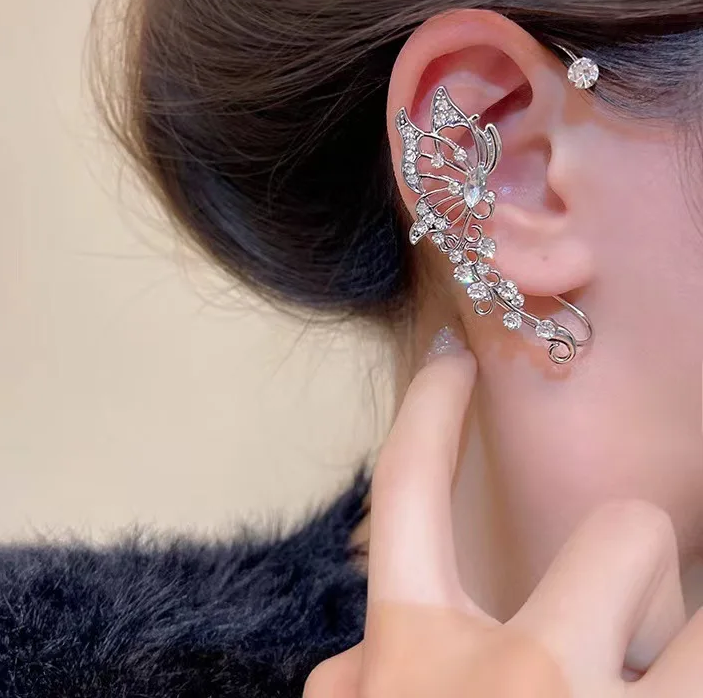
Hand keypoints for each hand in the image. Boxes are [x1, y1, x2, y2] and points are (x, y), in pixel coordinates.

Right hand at [304, 346, 701, 696]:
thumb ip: (352, 682)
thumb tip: (356, 657)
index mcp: (416, 649)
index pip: (409, 484)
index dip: (430, 407)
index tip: (452, 357)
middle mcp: (516, 672)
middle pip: (624, 528)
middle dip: (635, 572)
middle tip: (619, 640)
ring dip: (690, 638)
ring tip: (652, 672)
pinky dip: (697, 667)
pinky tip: (667, 688)